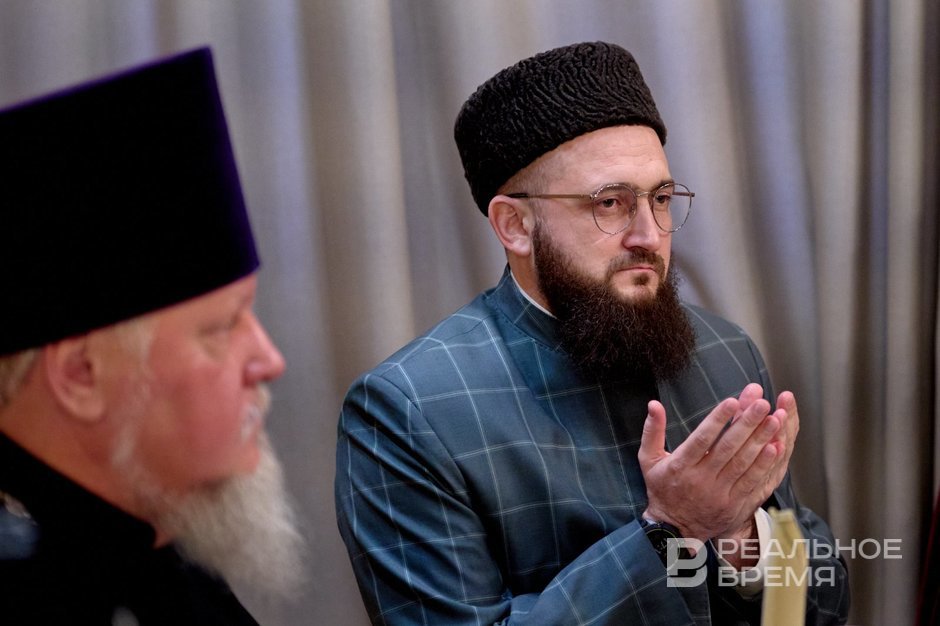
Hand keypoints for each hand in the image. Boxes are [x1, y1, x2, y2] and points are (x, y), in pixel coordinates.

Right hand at [638, 384, 783, 541]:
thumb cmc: (662, 488)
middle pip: (728, 447)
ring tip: (774, 419)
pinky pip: (752, 481)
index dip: (718, 419)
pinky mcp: (734, 504)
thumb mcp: (649, 459)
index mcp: (680, 465)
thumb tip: (653, 404)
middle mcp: (701, 479)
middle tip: (762, 403)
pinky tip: (775, 447)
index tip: (732, 401)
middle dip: (747, 423)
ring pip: (744, 462)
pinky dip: (765, 464)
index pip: (702, 438)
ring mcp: (720, 493)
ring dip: (761, 439)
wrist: (674, 529)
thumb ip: (652, 430)